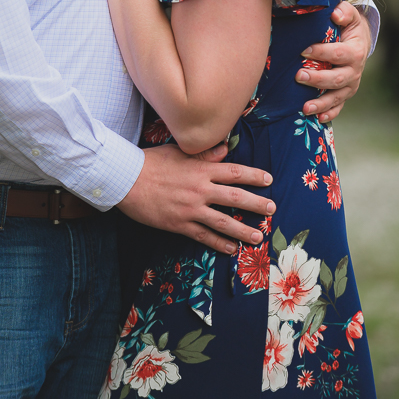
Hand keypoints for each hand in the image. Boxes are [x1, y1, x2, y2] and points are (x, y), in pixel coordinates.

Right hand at [117, 142, 275, 254]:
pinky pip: (203, 236)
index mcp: (200, 169)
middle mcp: (199, 190)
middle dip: (256, 203)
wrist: (127, 180)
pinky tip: (231, 248)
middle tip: (272, 209)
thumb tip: (225, 149)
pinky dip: (218, 243)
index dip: (253, 176)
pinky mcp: (179, 224)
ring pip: (223, 221)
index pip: (233, 172)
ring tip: (258, 237)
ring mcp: (190, 209)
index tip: (268, 180)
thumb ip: (204, 154)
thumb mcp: (179, 152)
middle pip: (234, 197)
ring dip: (242, 229)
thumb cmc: (152, 162)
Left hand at [297, 1, 370, 123]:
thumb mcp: (349, 15)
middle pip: (337, 78)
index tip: (303, 50)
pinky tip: (316, 119)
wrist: (360, 40)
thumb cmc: (348, 26)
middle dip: (318, 79)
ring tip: (304, 108)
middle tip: (298, 75)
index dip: (322, 52)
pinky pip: (338, 106)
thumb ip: (344, 11)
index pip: (339, 54)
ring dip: (320, 103)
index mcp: (355, 51)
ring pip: (336, 97)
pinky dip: (329, 113)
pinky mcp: (345, 94)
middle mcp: (355, 71)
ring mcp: (350, 85)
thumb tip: (336, 14)